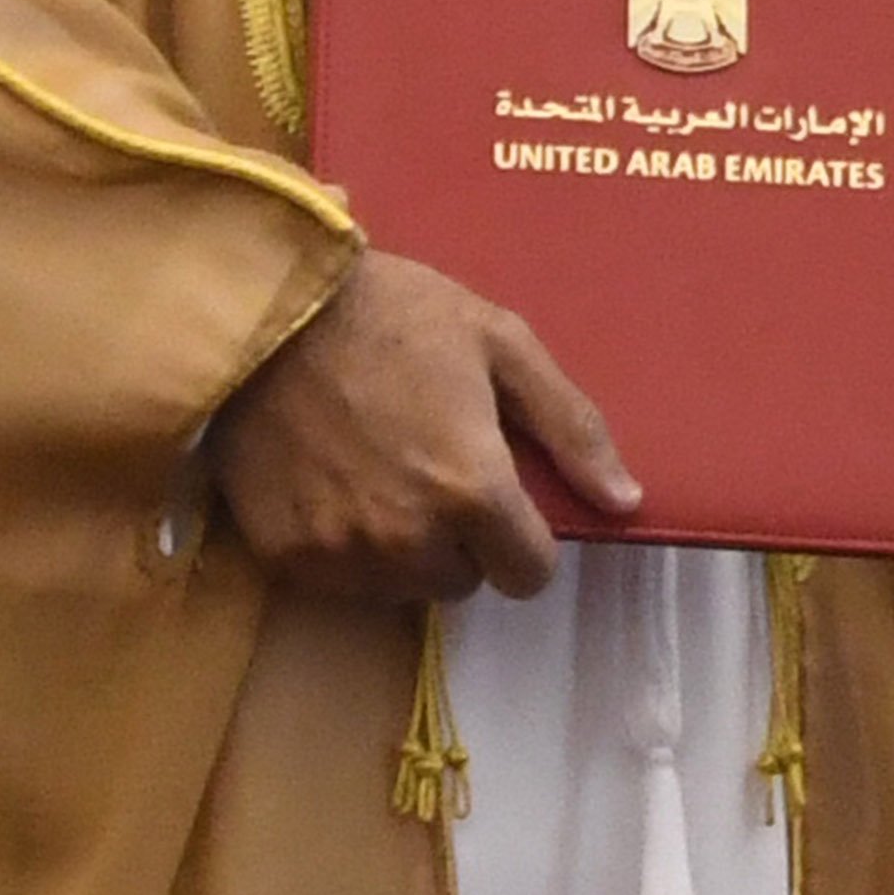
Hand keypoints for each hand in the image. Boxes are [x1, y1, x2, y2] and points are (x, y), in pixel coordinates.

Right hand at [212, 248, 639, 599]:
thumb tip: (627, 500)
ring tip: (383, 473)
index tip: (503, 498)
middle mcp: (408, 539)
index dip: (524, 540)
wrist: (266, 307)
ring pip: (401, 587)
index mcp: (472, 490)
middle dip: (462, 540)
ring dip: (405, 549)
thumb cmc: (395, 314)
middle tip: (433, 469)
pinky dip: (345, 548)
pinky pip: (339, 581)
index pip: (528, 575)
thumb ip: (572, 429)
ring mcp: (340, 552)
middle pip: (463, 582)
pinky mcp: (283, 554)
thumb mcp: (502, 344)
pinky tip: (336, 484)